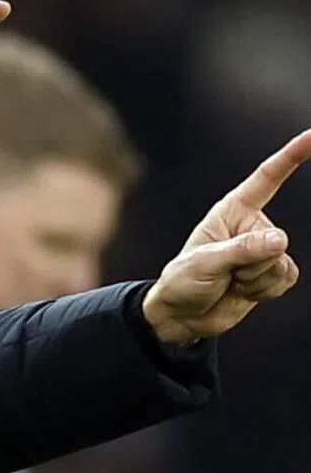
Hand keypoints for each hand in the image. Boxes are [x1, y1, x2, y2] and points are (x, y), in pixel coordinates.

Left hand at [142, 129, 310, 344]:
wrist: (182, 315)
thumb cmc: (183, 281)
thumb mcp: (204, 262)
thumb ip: (242, 250)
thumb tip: (280, 240)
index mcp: (232, 211)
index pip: (266, 179)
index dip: (291, 157)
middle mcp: (252, 227)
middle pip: (276, 240)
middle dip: (251, 263)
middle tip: (224, 273)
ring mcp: (264, 251)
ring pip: (282, 262)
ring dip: (256, 280)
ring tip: (231, 281)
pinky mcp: (271, 273)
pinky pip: (286, 278)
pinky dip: (264, 290)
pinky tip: (243, 291)